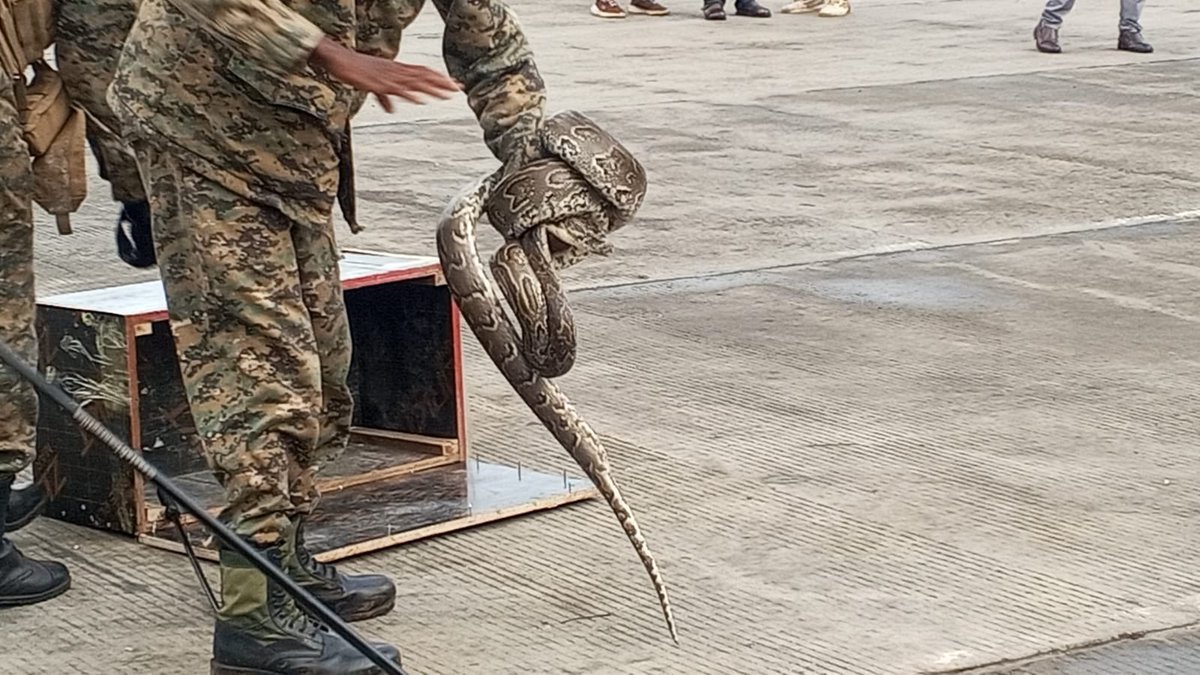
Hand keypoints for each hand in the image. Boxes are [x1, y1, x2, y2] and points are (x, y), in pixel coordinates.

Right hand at [310, 38, 460, 110]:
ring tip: (448, 95)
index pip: (424, 72)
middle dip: (443, 83)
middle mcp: (397, 71)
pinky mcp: (378, 83)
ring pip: (415, 82)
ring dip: (432, 89)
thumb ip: (384, 98)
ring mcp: (389, 76)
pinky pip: (396, 89)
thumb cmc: (355, 70)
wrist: (339, 59)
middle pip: (424, 76)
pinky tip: (420, 100)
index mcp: (397, 70)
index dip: (440, 78)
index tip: (455, 85)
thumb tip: (391, 109)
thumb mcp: (372, 86)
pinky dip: (409, 95)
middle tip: (460, 89)